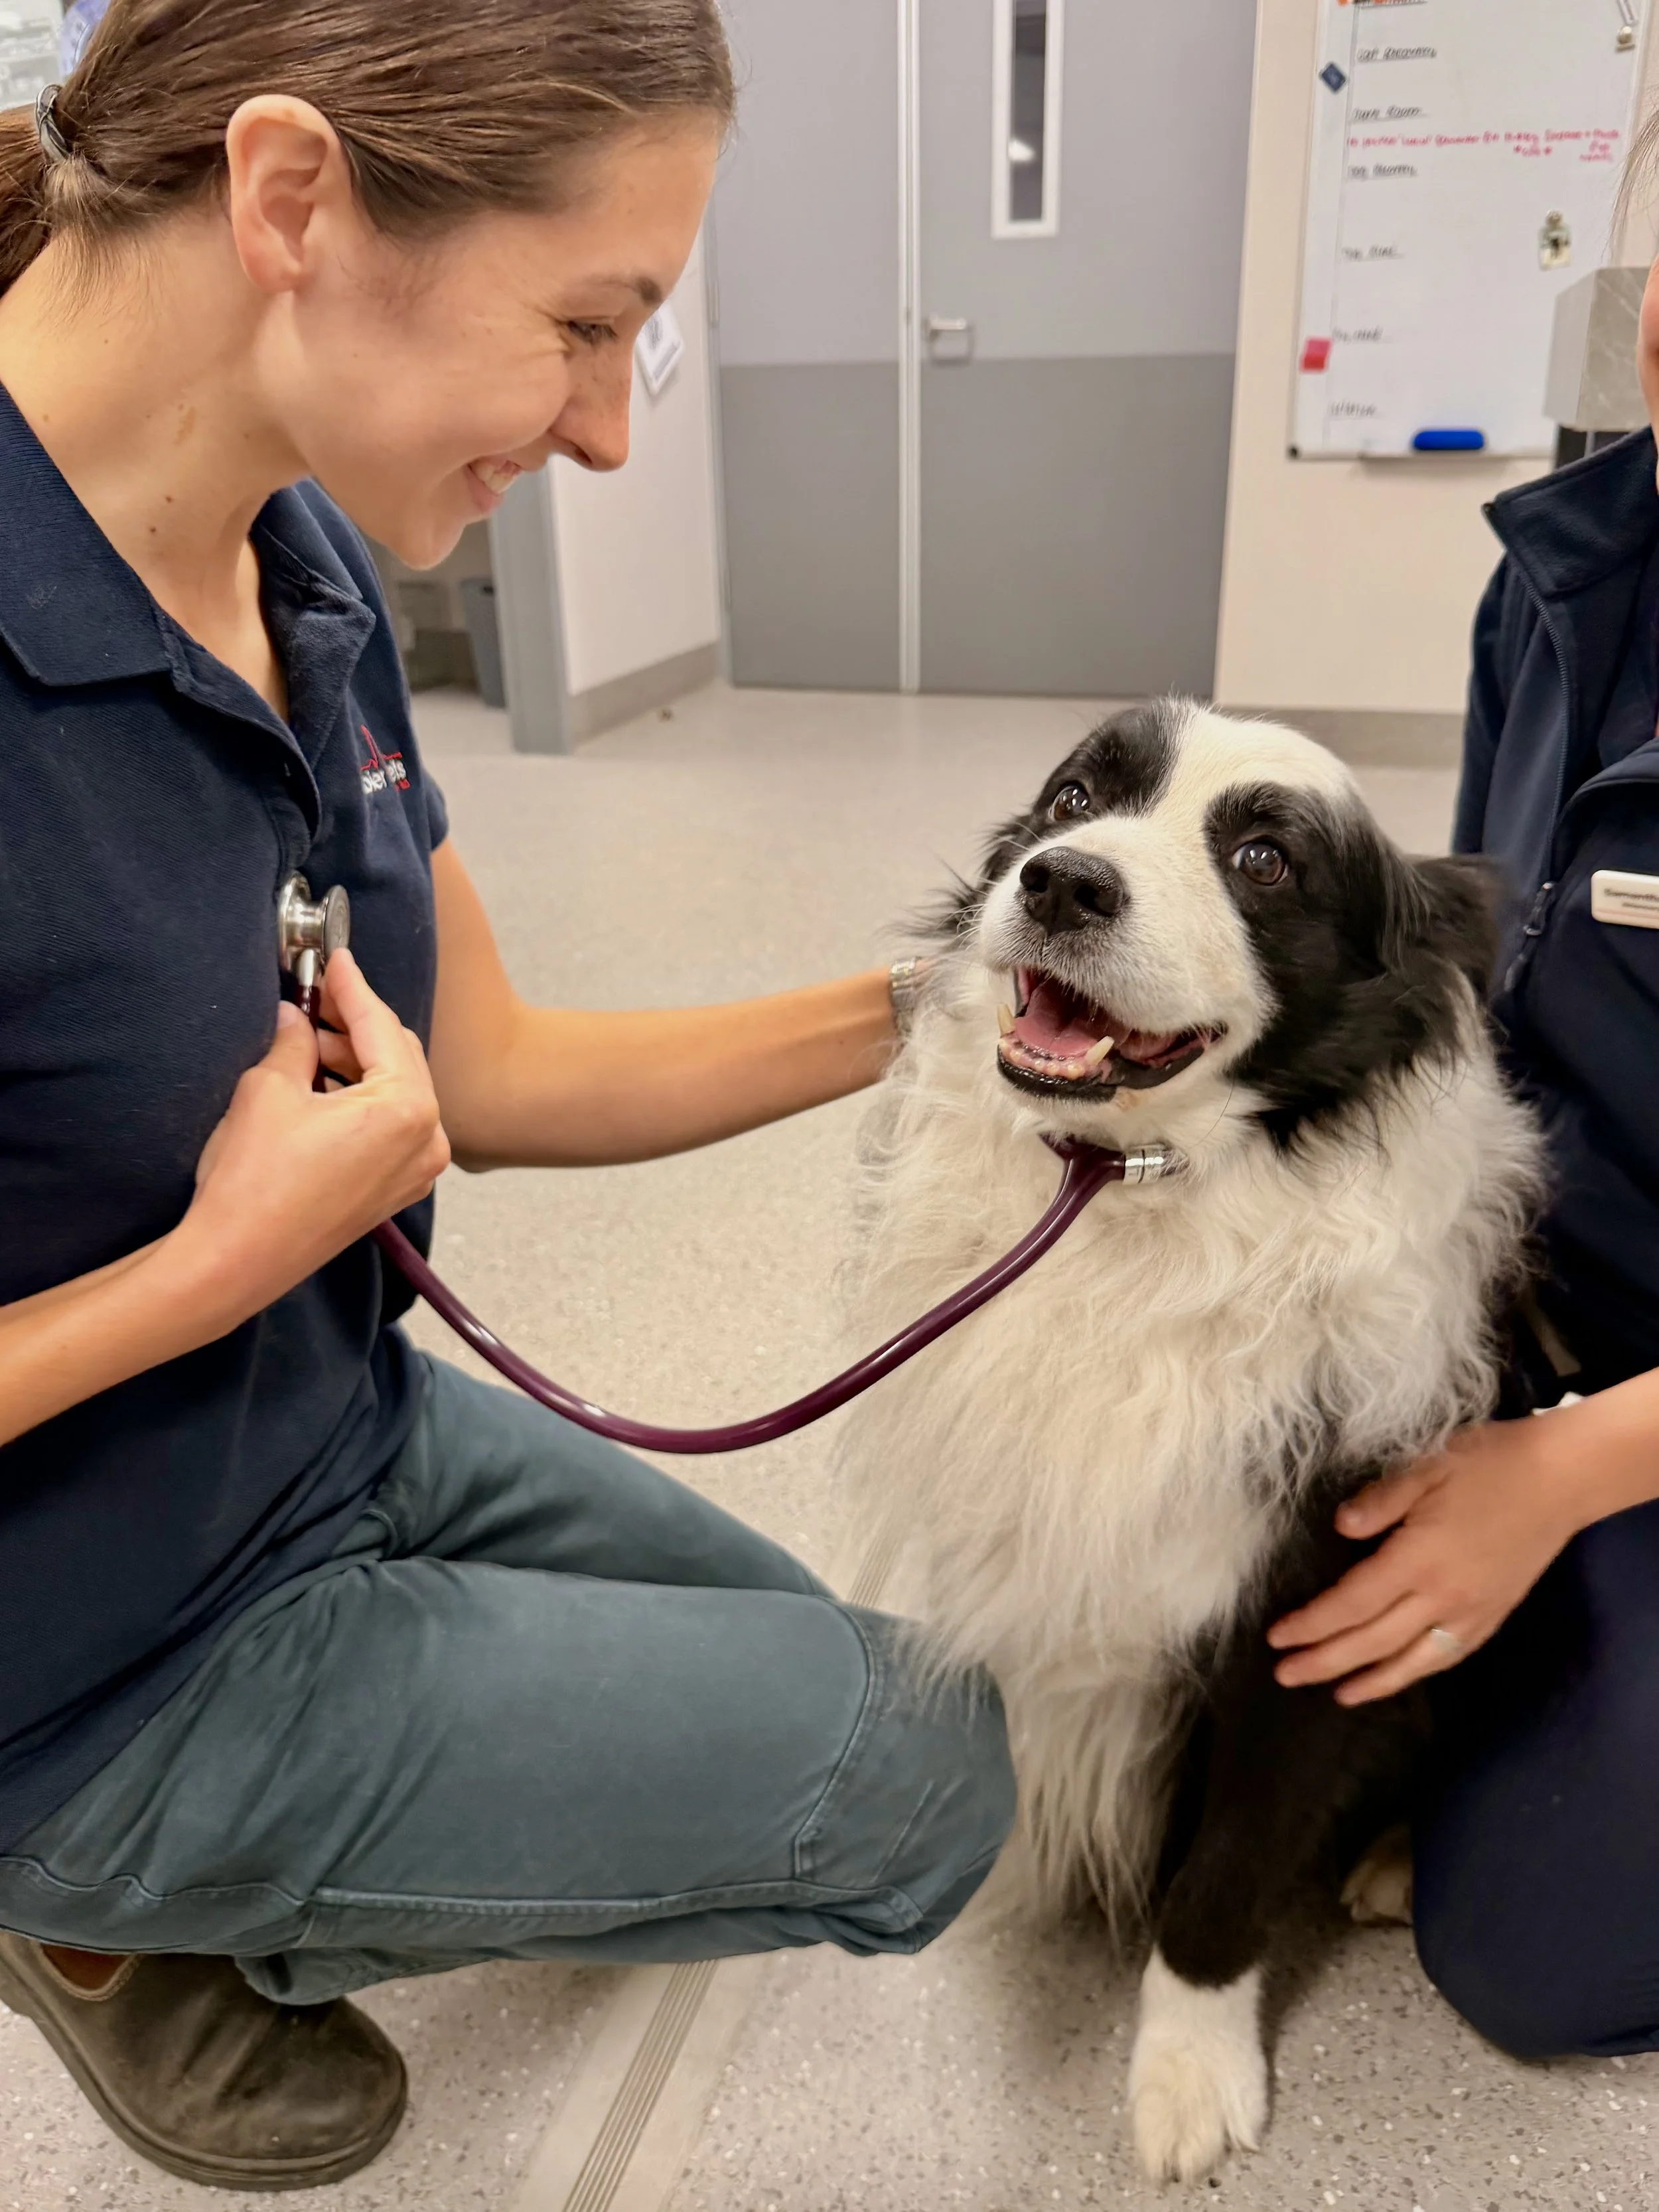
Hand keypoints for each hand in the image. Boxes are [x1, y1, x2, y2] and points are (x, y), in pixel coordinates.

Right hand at [181, 949, 449, 1319]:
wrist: (236, 1262)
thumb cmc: (253, 1180)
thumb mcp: (268, 1090)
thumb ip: (293, 1042)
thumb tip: (296, 1017)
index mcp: (406, 1107)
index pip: (381, 1026)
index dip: (352, 987)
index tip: (335, 958)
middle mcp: (427, 1139)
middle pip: (399, 1057)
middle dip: (357, 1024)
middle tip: (316, 997)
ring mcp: (416, 1171)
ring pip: (397, 1091)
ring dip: (357, 1062)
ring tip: (311, 1040)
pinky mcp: (395, 1190)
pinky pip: (391, 1126)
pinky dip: (363, 1099)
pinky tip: (323, 1083)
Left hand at [1265, 1415, 1585, 1704]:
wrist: (1561, 1480)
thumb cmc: (1489, 1464)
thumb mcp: (1427, 1465)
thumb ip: (1380, 1499)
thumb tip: (1340, 1527)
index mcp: (1419, 1558)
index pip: (1353, 1603)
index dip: (1312, 1623)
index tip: (1277, 1635)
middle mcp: (1443, 1596)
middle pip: (1373, 1640)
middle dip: (1325, 1660)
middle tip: (1285, 1674)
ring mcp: (1471, 1611)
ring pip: (1412, 1660)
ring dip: (1370, 1680)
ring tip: (1334, 1694)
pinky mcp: (1493, 1615)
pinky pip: (1447, 1656)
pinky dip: (1416, 1672)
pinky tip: (1397, 1677)